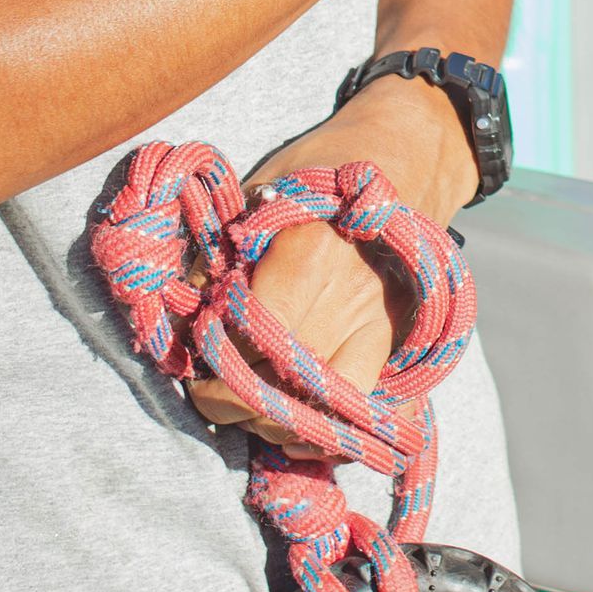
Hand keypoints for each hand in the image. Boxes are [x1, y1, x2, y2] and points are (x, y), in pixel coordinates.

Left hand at [187, 77, 476, 450]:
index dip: (207, 361)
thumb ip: (222, 255)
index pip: (240, 339)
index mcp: (303, 259)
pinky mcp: (397, 341)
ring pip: (315, 409)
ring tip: (248, 410)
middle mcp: (344, 301)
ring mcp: (377, 326)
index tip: (194, 361)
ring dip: (273, 422)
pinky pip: (359, 409)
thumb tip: (185, 314)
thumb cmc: (322, 171)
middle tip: (209, 392)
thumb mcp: (261, 194)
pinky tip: (296, 428)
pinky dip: (325, 432)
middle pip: (272, 383)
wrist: (407, 159)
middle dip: (229, 399)